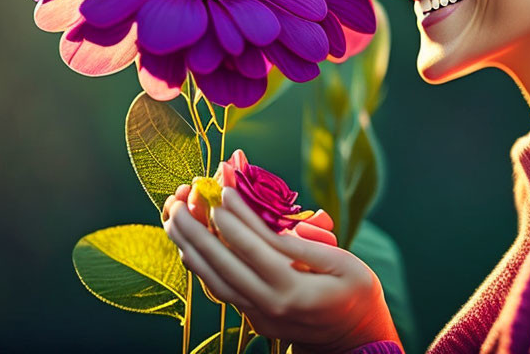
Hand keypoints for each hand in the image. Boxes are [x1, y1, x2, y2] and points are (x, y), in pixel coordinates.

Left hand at [163, 186, 402, 352]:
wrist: (354, 340)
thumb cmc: (356, 294)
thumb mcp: (346, 264)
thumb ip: (311, 246)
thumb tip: (285, 225)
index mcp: (295, 290)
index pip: (257, 248)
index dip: (236, 219)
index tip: (221, 191)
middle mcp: (270, 306)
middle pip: (225, 265)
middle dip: (198, 231)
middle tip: (180, 201)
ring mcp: (259, 316)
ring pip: (215, 281)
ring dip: (191, 249)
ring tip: (173, 220)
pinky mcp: (254, 319)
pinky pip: (221, 291)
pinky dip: (202, 268)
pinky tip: (191, 248)